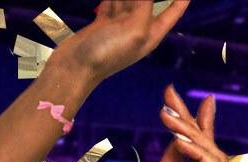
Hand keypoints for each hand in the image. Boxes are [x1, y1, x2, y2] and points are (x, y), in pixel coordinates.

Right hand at [51, 0, 188, 82]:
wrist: (74, 68)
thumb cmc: (107, 53)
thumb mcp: (135, 28)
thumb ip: (145, 4)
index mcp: (152, 33)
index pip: (173, 10)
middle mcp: (139, 27)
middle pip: (152, 0)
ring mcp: (120, 25)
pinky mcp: (103, 22)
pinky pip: (113, 0)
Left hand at [110, 86, 231, 161]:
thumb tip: (172, 148)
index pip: (196, 161)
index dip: (189, 130)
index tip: (176, 102)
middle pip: (208, 155)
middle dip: (192, 122)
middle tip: (172, 95)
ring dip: (192, 135)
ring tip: (170, 116)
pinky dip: (200, 158)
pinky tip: (181, 142)